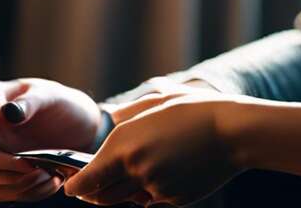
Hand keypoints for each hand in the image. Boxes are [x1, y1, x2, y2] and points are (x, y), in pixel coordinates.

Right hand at [0, 77, 104, 202]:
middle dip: (6, 165)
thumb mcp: (50, 96)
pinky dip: (23, 192)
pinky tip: (47, 182)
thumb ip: (29, 101)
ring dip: (17, 184)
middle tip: (35, 166)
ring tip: (48, 176)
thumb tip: (10, 112)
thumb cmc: (61, 105)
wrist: (77, 129)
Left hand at [63, 89, 246, 205]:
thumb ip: (125, 115)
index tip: (70, 186)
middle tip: (89, 186)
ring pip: (128, 199)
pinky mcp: (175, 200)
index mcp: (123, 146)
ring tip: (131, 171)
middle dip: (94, 193)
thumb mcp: (153, 102)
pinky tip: (162, 171)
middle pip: (102, 196)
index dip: (75, 186)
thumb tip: (108, 117)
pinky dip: (149, 192)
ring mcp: (156, 189)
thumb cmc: (190, 111)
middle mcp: (135, 171)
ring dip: (123, 191)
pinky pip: (152, 201)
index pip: (87, 179)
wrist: (230, 132)